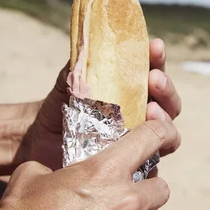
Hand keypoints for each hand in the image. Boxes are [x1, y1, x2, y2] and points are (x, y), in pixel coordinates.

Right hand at [0, 120, 180, 209]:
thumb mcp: (34, 175)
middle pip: (161, 190)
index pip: (153, 138)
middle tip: (129, 204)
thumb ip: (59, 167)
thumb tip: (58, 171)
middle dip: (147, 195)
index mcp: (106, 170)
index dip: (160, 135)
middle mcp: (125, 202)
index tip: (162, 139)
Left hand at [20, 38, 181, 169]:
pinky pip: (153, 163)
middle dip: (166, 88)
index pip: (153, 70)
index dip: (157, 58)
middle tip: (155, 80)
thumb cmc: (59, 107)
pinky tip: (147, 149)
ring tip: (152, 111)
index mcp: (132, 89)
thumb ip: (81, 64)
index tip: (155, 47)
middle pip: (169, 102)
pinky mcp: (135, 166)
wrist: (40, 143)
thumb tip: (89, 43)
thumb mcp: (69, 82)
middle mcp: (142, 113)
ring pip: (167, 131)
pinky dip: (155, 153)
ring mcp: (140, 141)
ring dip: (164, 118)